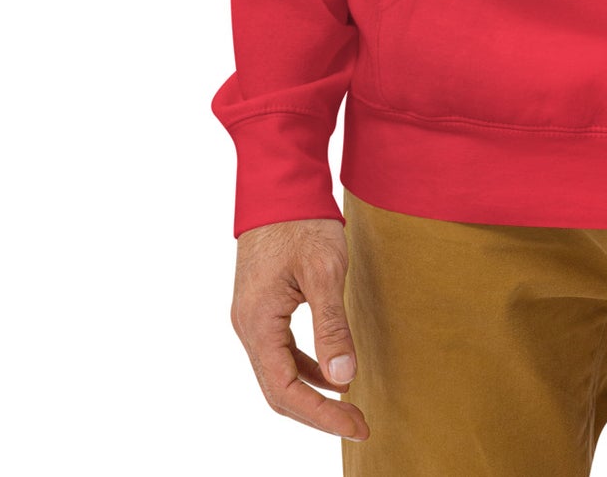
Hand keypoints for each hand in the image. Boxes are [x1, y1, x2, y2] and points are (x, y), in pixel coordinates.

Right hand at [230, 217, 368, 441]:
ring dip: (312, 393)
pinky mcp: (262, 306)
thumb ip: (332, 326)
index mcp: (257, 322)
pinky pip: (280, 352)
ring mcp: (252, 317)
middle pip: (277, 390)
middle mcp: (248, 325)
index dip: (321, 415)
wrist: (279, 183)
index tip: (357, 424)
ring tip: (349, 404)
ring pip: (277, 374)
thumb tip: (344, 377)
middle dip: (318, 412)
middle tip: (359, 423)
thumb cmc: (302, 221)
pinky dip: (305, 368)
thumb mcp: (324, 271)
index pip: (285, 391)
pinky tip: (332, 370)